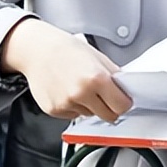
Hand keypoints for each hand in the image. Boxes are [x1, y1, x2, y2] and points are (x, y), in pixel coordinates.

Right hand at [0, 19, 131, 121]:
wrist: (39, 52)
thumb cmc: (69, 51)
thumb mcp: (100, 58)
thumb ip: (115, 78)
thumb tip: (127, 92)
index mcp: (97, 79)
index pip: (122, 106)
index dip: (124, 103)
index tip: (123, 100)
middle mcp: (81, 94)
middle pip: (108, 116)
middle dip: (111, 108)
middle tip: (106, 96)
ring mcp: (66, 104)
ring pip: (90, 115)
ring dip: (91, 106)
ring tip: (81, 87)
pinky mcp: (54, 111)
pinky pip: (74, 115)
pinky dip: (75, 107)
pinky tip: (69, 91)